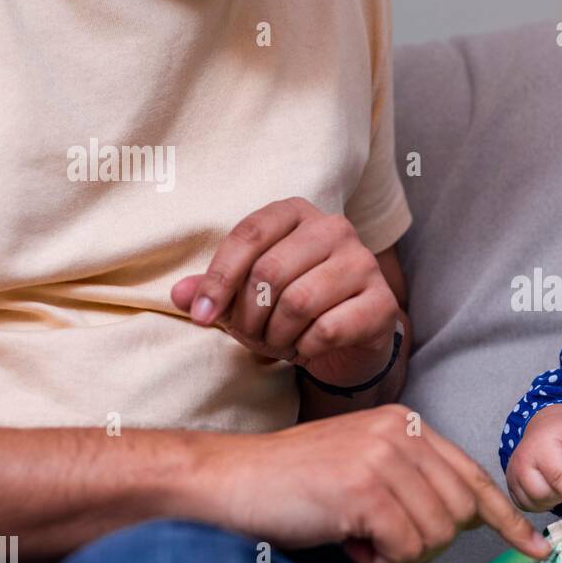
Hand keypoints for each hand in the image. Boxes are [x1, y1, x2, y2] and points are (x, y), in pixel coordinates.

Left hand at [171, 197, 399, 387]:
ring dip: (277, 335)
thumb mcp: (247, 297)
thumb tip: (178, 294)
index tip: (200, 317)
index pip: (248, 235)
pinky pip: (327, 330)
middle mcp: (335, 228)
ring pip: (299, 302)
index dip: (218, 280)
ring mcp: (364, 263)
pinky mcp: (383, 302)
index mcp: (297, 213)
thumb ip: (213, 291)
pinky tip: (306, 349)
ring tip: (279, 342)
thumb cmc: (292, 311)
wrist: (349, 341)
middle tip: (252, 336)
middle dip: (250, 316)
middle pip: (271, 271)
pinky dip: (306, 348)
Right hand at [190, 404, 550, 562]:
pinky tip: (344, 540)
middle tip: (378, 538)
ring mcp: (385, 458)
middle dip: (425, 542)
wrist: (227, 481)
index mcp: (408, 425)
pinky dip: (375, 560)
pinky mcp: (365, 489)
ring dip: (396, 553)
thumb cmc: (291, 484)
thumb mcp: (363, 467)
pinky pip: (403, 549)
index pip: (473, 477)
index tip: (534, 546)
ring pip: (434, 537)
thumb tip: (467, 517)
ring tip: (354, 533)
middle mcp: (404, 433)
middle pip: (460, 515)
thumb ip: (414, 481)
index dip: (505, 518)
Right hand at [505, 405, 561, 513]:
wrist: (541, 432)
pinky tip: (545, 486)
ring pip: (538, 503)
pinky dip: (540, 502)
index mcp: (544, 447)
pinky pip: (528, 507)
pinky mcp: (510, 487)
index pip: (560, 475)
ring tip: (556, 479)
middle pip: (548, 494)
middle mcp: (524, 461)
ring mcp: (513, 475)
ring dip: (552, 498)